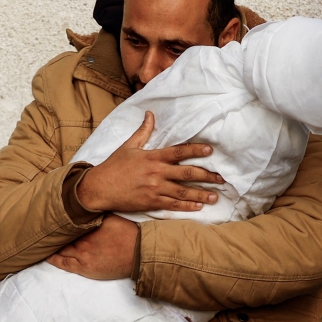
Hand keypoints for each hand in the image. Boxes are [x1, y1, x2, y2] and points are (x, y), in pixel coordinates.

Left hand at [46, 215, 137, 279]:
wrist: (138, 253)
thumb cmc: (128, 234)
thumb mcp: (112, 216)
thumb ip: (97, 213)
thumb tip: (85, 204)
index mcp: (89, 225)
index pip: (67, 221)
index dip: (58, 219)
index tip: (48, 214)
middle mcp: (83, 238)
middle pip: (62, 234)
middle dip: (52, 231)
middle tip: (39, 227)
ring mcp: (82, 254)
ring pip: (60, 248)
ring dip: (51, 244)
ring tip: (40, 240)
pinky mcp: (84, 267)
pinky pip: (63, 263)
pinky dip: (53, 258)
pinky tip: (46, 254)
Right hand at [76, 111, 223, 212]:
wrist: (100, 188)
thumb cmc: (114, 166)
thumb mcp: (128, 146)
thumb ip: (143, 131)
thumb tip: (150, 114)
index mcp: (152, 157)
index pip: (178, 152)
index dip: (195, 150)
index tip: (210, 150)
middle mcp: (156, 173)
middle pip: (186, 174)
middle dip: (206, 176)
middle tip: (221, 178)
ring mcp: (154, 189)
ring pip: (182, 192)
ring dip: (200, 195)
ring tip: (215, 196)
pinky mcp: (151, 203)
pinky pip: (172, 205)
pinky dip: (186, 206)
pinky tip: (198, 207)